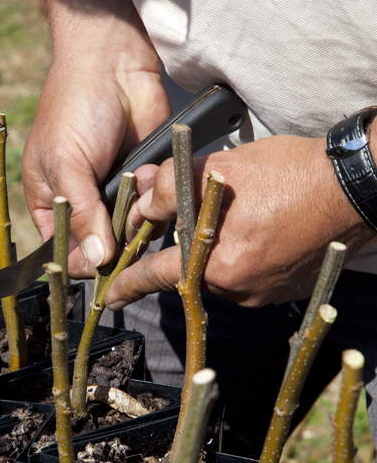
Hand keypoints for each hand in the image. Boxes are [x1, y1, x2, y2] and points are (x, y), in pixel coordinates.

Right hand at [21, 0, 170, 277]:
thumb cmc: (75, 109)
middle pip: (103, 248)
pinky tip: (149, 171)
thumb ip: (81, 214)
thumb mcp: (67, 164)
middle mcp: (84, 205)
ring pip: (133, 233)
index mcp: (51, 203)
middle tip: (122, 217)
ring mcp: (116, 195)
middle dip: (115, 237)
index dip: (80, 264)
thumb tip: (96, 262)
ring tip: (135, 182)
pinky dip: (155, 195)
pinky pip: (156, 209)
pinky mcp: (146, 182)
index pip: (64, 252)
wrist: (114, 63)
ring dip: (137, 214)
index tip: (100, 266)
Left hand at [105, 134, 374, 307]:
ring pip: (219, 272)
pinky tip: (255, 229)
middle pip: (191, 271)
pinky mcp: (281, 291)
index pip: (159, 275)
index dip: (129, 283)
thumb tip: (143, 196)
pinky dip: (239, 255)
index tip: (109, 296)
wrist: (356, 190)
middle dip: (183, 247)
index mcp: (219, 263)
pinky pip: (246, 276)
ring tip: (235, 216)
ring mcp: (263, 293)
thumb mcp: (224, 167)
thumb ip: (174, 185)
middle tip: (191, 220)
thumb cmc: (292, 174)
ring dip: (214, 249)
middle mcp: (238, 288)